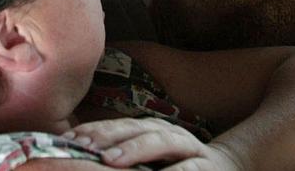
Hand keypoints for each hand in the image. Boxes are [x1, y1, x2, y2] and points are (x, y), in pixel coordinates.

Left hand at [64, 117, 237, 169]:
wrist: (228, 169)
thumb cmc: (178, 170)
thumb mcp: (147, 163)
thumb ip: (119, 158)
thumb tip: (82, 156)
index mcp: (147, 133)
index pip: (115, 128)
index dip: (91, 131)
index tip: (65, 140)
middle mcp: (166, 135)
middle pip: (132, 129)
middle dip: (105, 136)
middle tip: (80, 146)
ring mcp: (188, 148)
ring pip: (159, 142)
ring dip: (134, 149)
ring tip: (111, 160)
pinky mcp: (206, 167)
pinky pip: (188, 169)